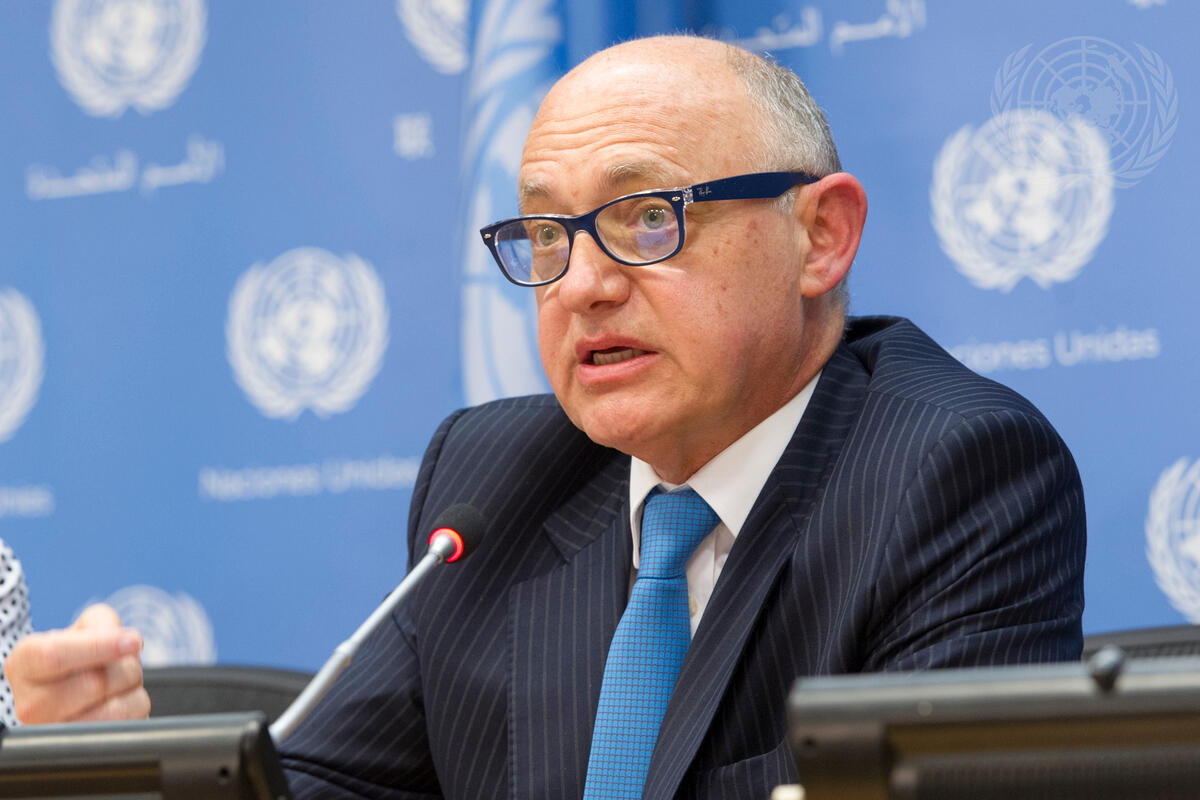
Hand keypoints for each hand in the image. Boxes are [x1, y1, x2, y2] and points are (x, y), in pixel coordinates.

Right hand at [5, 603, 149, 723]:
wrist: (81, 690)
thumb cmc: (82, 656)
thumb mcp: (85, 627)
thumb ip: (103, 622)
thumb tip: (125, 641)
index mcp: (24, 665)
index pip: (55, 655)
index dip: (100, 646)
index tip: (133, 641)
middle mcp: (31, 705)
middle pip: (95, 683)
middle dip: (125, 666)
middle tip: (120, 663)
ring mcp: (55, 735)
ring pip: (117, 708)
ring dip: (132, 688)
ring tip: (118, 683)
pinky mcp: (85, 750)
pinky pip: (130, 724)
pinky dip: (137, 707)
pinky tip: (119, 701)